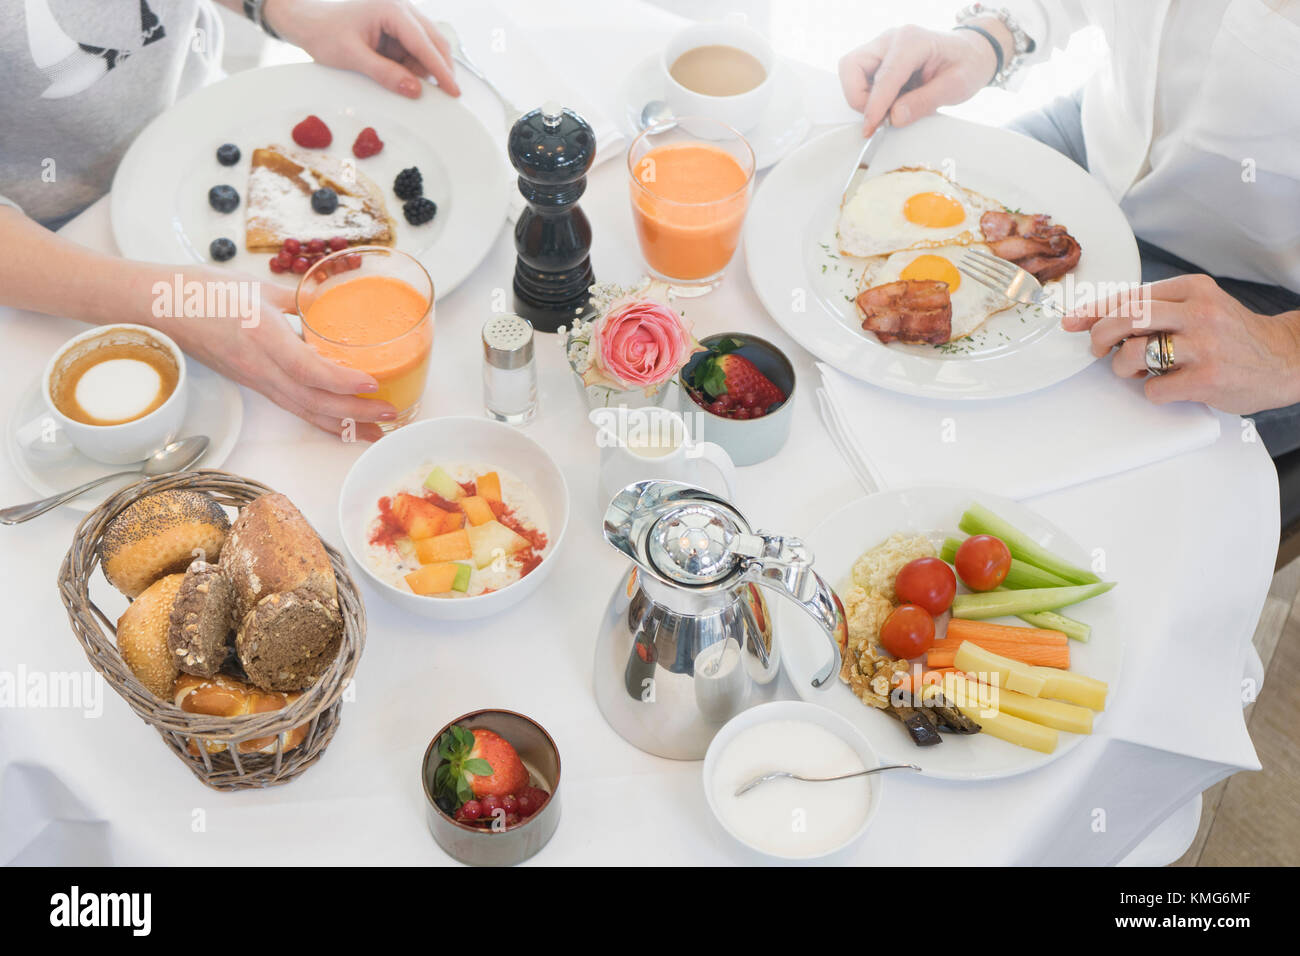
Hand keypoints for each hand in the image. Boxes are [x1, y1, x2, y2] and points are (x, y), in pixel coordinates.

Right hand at [156, 269, 395, 439]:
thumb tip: (330, 303)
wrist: (162, 307)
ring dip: (342, 424)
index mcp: (263, 334)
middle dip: (355, 412)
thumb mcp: (261, 287)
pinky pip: (293, 407)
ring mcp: (256, 379)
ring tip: (375, 431)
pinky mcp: (254, 385)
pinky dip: (321, 419)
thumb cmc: (206, 290)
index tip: (372, 383)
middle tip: (390, 415)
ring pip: (304, 410)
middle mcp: (260, 365)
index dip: (341, 380)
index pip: (307, 368)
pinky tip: (343, 424)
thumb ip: (300, 299)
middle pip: (313, 400)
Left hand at [265, 0, 458, 97]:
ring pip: (427, 47)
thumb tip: (414, 90)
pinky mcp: (396, 28)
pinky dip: (414, 67)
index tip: (453, 92)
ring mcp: (400, 17)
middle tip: (446, 97)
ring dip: (424, 70)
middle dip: (440, 70)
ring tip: (415, 89)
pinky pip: (414, 50)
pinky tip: (406, 79)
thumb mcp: (352, 56)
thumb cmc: (323, 32)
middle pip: (434, 42)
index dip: (441, 70)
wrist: (305, 20)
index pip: (425, 43)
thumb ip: (385, 73)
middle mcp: (401, 8)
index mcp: (391, 9)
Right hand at [838, 25, 995, 134]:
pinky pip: (859, 76)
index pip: (884, 76)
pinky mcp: (878, 57)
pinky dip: (868, 94)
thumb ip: (925, 102)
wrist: (971, 54)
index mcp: (913, 41)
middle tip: (880, 116)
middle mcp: (892, 39)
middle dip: (859, 97)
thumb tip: (894, 117)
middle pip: (852, 67)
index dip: (874, 106)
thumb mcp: (955, 87)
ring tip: (889, 107)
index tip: (871, 128)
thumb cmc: (966, 65)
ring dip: (861, 95)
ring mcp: (882, 46)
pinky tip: (891, 100)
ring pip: (851, 71)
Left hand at [1063, 273, 1299, 413]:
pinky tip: (1168, 386)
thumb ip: (1157, 308)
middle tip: (1099, 349)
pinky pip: (1154, 388)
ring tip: (1137, 370)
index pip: (1129, 295)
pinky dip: (1152, 391)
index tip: (1071, 322)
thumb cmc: (1232, 335)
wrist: (1285, 358)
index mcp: (1192, 289)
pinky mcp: (1207, 378)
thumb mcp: (1200, 306)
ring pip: (1132, 353)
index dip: (1093, 310)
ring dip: (1122, 367)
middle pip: (1125, 319)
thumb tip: (1098, 317)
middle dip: (1100, 336)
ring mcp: (1204, 345)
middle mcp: (1198, 312)